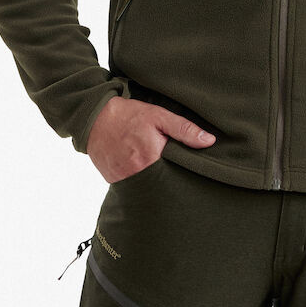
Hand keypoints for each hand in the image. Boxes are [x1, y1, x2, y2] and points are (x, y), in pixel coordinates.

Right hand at [86, 97, 215, 182]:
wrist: (95, 118)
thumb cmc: (129, 116)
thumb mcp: (159, 116)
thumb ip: (184, 130)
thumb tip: (210, 141)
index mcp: (152, 159)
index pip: (177, 177)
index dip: (186, 176)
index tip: (194, 175)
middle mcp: (137, 175)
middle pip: (163, 187)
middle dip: (172, 184)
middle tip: (179, 177)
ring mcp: (124, 182)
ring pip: (148, 190)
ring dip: (156, 185)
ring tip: (163, 178)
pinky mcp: (114, 183)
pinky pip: (133, 189)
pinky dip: (141, 184)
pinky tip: (146, 175)